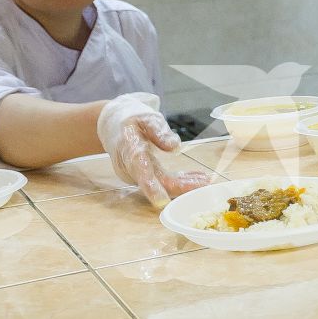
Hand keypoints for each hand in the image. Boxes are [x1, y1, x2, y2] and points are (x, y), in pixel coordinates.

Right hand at [95, 93, 204, 208]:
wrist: (113, 126)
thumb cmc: (131, 120)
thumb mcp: (146, 118)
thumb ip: (159, 131)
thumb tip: (175, 147)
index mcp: (129, 149)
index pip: (140, 170)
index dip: (151, 187)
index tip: (162, 200)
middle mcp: (130, 167)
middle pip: (156, 181)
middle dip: (181, 186)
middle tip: (204, 182)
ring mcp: (135, 174)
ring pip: (161, 183)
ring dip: (183, 184)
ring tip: (204, 179)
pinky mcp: (142, 176)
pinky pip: (161, 181)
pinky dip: (179, 181)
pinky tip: (195, 178)